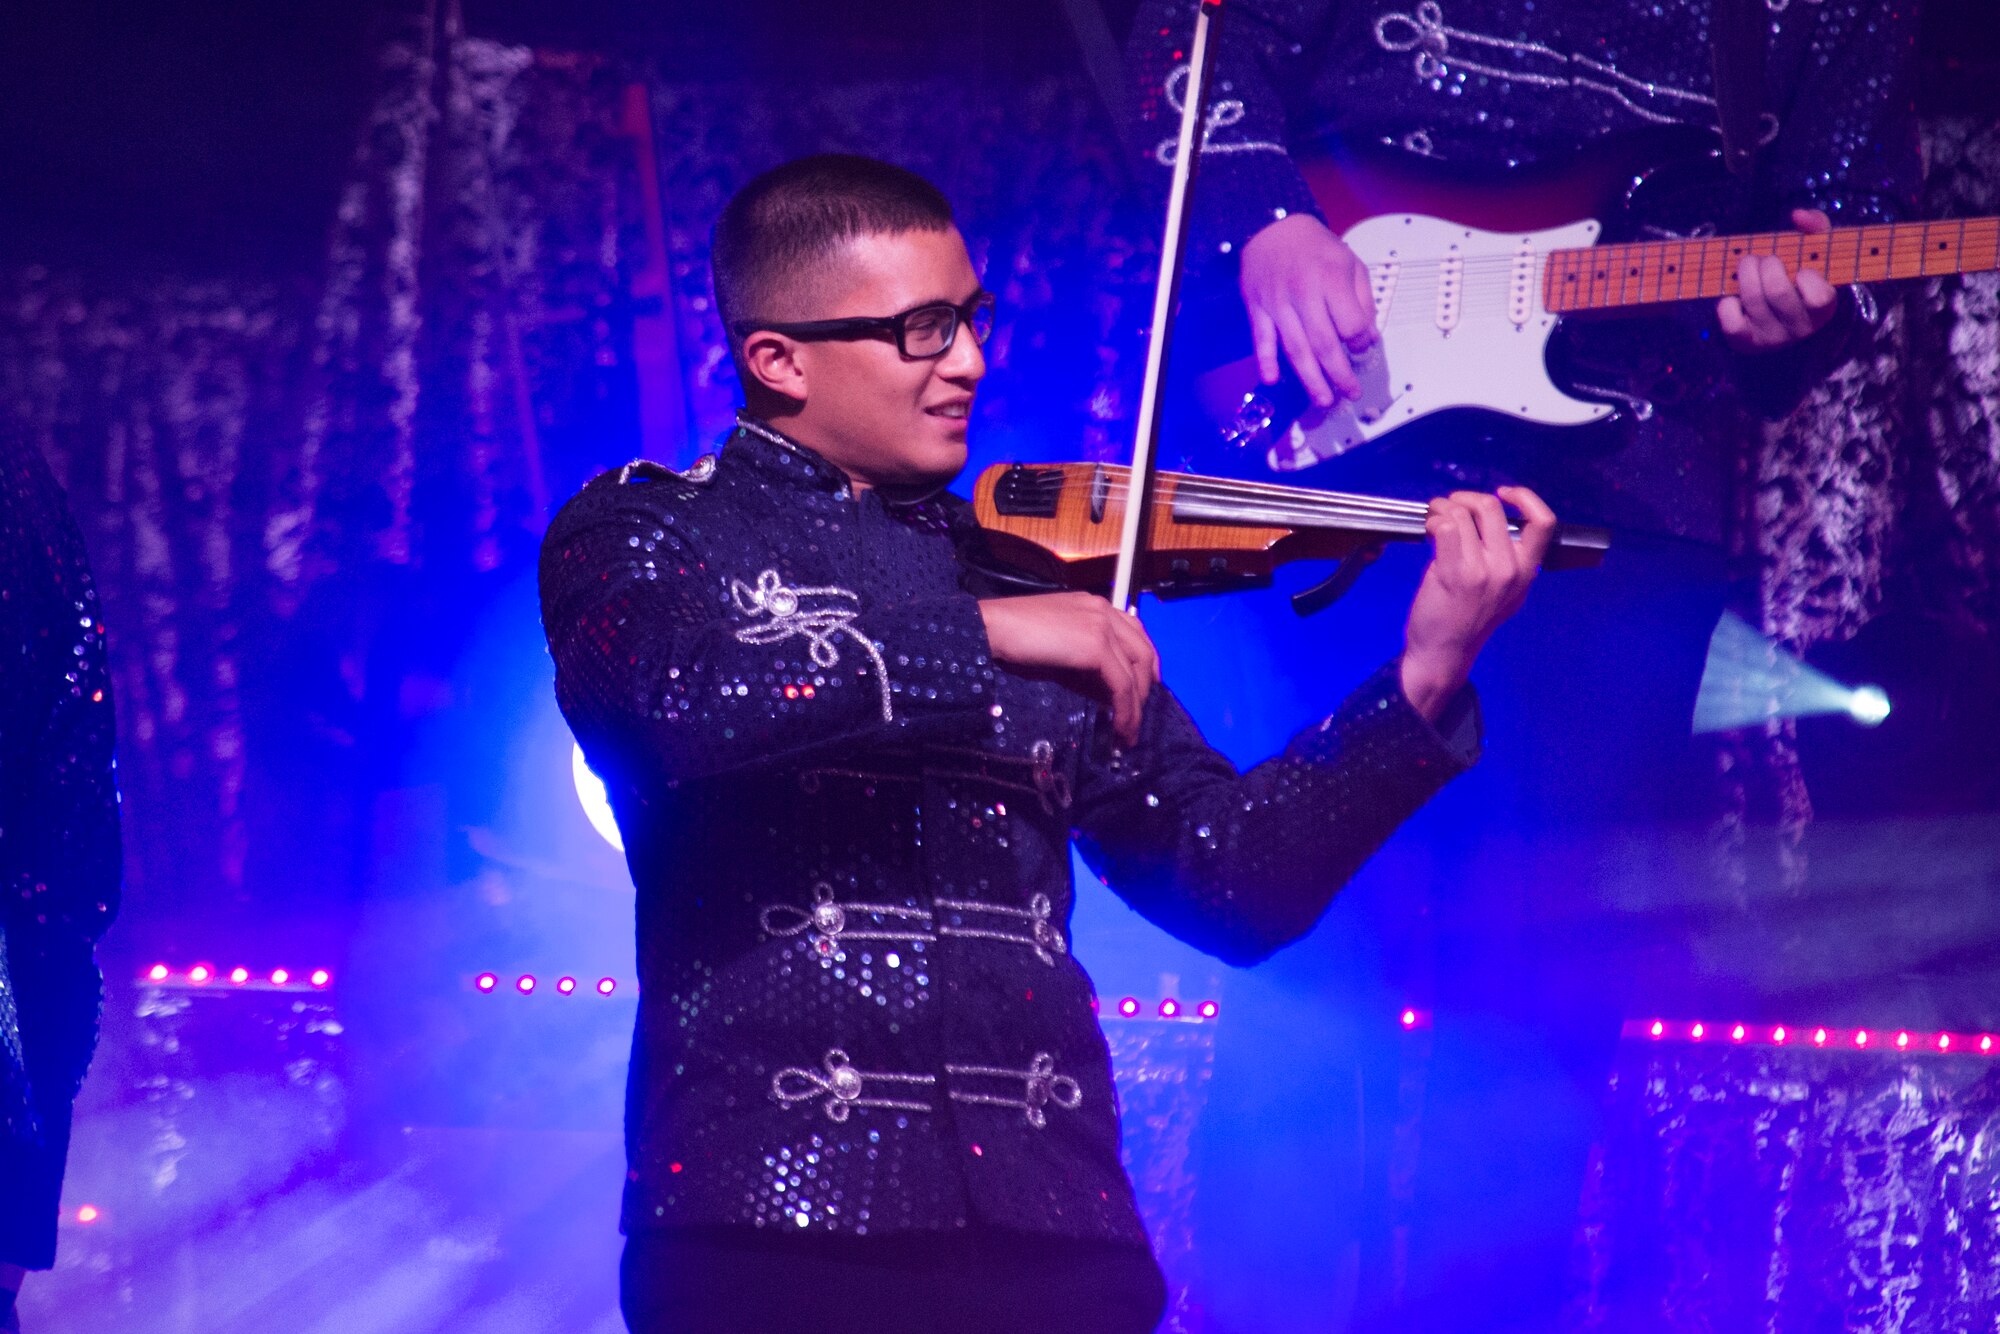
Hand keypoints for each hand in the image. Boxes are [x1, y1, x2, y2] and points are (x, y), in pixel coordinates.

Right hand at [979, 592, 1159, 745]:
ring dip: (1136, 706)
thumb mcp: (1057, 651)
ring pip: (1135, 671)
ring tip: (1129, 731)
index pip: (1134, 631)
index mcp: (1094, 605)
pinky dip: (1125, 710)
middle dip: (1145, 687)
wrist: (994, 628)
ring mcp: (1103, 627)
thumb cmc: (1014, 639)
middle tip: (1138, 715)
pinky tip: (1120, 727)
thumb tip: (1105, 693)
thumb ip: (1085, 665)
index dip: (1145, 660)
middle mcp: (1104, 611)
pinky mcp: (1097, 647)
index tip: (1143, 686)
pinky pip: (1122, 685)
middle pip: (1143, 651)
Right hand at [1239, 214, 1376, 407]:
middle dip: (1339, 374)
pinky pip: (1261, 338)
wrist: (1274, 230)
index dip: (1360, 342)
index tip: (1361, 346)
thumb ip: (1362, 302)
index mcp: (1332, 279)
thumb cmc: (1317, 250)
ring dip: (1310, 379)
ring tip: (1323, 400)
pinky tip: (1273, 380)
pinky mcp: (1257, 307)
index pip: (1350, 324)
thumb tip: (1368, 340)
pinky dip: (1266, 360)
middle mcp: (1304, 292)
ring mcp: (1277, 302)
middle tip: (1350, 394)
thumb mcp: (1351, 265)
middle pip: (1324, 343)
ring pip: (1295, 348)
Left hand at [1400, 487, 1555, 721]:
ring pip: (1461, 514)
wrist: (1444, 653)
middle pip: (1490, 507)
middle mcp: (1510, 569)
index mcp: (1527, 571)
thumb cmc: (1469, 619)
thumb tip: (1488, 520)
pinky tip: (1428, 531)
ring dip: (1441, 508)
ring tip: (1433, 519)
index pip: (1544, 522)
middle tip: (1448, 506)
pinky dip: (1432, 521)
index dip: (1524, 497)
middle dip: (1463, 498)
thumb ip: (1506, 559)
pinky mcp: (1454, 573)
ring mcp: (1483, 571)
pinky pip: (1444, 527)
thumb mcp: (1505, 592)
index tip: (1502, 494)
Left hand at [1717, 208, 1839, 352]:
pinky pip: (1732, 324)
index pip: (1819, 297)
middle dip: (1766, 265)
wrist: (1781, 316)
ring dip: (1745, 274)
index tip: (1800, 269)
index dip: (1806, 277)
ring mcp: (1773, 338)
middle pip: (1778, 292)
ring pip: (1753, 300)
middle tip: (1763, 258)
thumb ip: (1816, 227)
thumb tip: (1798, 215)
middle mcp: (1800, 328)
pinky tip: (1734, 297)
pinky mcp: (1747, 344)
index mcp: (1823, 308)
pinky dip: (1727, 304)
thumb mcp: (1815, 252)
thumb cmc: (1800, 277)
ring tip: (1748, 265)